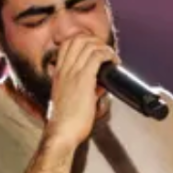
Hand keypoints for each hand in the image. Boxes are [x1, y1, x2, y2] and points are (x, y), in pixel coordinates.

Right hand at [44, 36, 118, 150]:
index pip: (66, 44)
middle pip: (77, 39)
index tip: (95, 48)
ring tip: (112, 57)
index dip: (83, 41)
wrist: (61, 132)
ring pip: (88, 45)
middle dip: (95, 40)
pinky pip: (97, 56)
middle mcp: (63, 70)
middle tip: (105, 51)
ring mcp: (72, 73)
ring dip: (104, 48)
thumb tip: (99, 86)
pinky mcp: (83, 79)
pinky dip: (108, 54)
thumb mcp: (71, 100)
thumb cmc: (66, 122)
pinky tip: (114, 61)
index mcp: (58, 73)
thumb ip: (84, 89)